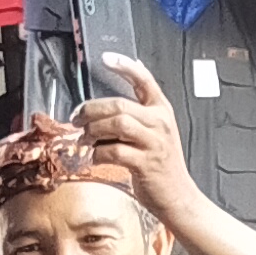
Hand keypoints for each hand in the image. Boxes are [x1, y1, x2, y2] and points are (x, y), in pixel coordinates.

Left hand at [74, 52, 204, 227]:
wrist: (177, 196)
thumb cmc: (161, 164)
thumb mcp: (156, 131)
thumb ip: (141, 109)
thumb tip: (128, 80)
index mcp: (162, 111)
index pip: (145, 80)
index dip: (125, 66)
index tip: (106, 58)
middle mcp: (160, 123)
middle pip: (120, 105)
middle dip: (92, 110)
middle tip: (77, 118)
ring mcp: (154, 143)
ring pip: (117, 124)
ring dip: (94, 131)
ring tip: (86, 139)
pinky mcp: (145, 163)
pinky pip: (115, 151)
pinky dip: (98, 153)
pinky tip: (95, 156)